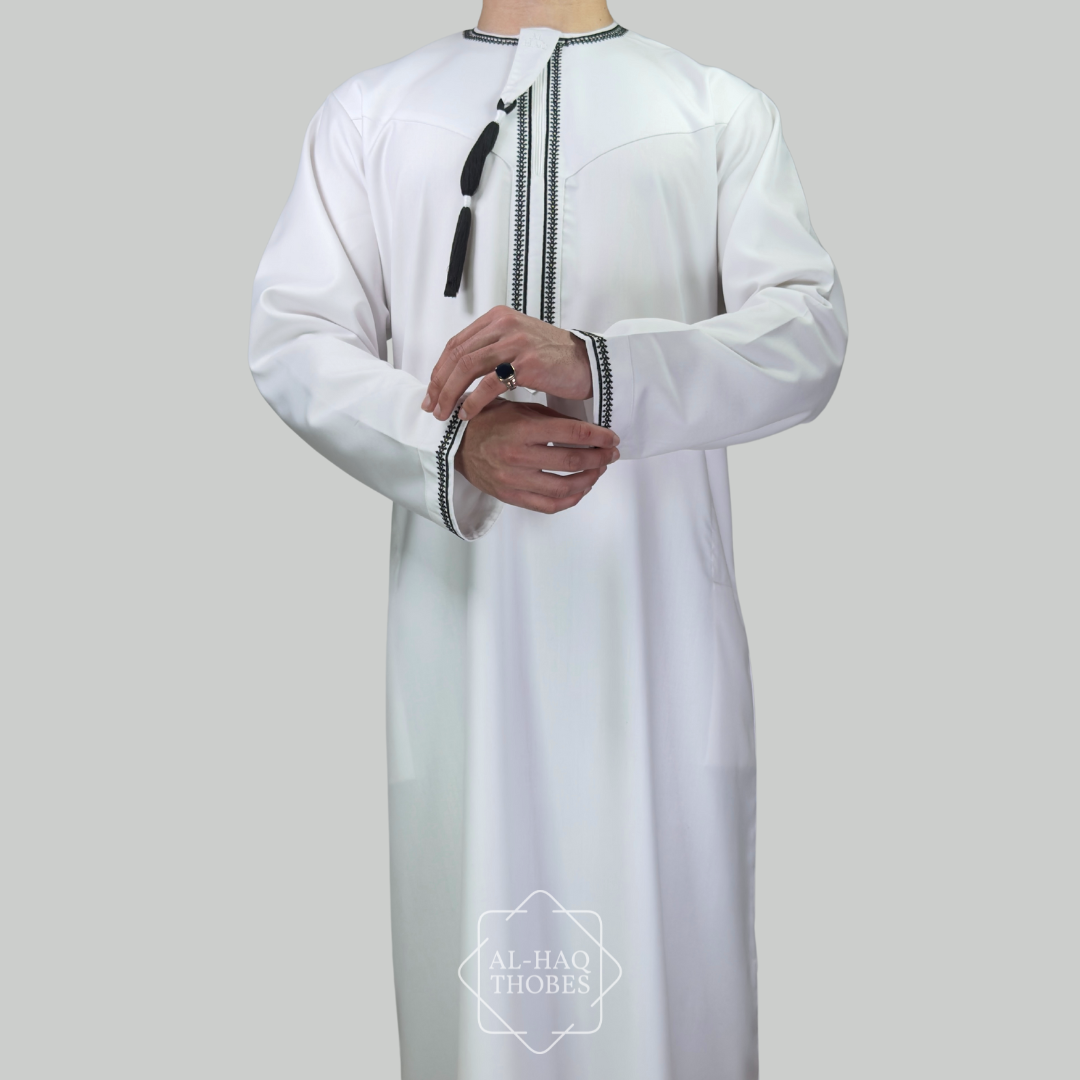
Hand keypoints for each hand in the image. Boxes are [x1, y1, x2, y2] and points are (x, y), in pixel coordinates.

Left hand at [422, 306, 591, 421]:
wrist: (588, 364)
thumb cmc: (553, 360)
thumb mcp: (516, 345)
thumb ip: (490, 351)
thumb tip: (456, 374)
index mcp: (497, 318)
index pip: (456, 344)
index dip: (439, 370)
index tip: (431, 392)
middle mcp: (504, 325)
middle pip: (457, 355)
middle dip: (439, 384)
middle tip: (431, 407)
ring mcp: (515, 342)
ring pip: (467, 367)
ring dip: (451, 394)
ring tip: (444, 414)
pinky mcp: (527, 362)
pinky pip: (489, 383)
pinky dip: (474, 400)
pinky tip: (467, 414)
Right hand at [455, 399, 619, 513]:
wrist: (455, 445)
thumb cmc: (489, 422)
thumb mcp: (520, 409)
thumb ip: (553, 419)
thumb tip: (590, 431)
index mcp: (522, 428)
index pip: (572, 433)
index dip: (599, 437)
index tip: (613, 439)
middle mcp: (517, 455)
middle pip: (572, 460)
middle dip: (599, 458)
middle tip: (611, 455)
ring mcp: (513, 479)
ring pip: (564, 486)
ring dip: (589, 479)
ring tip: (598, 471)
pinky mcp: (510, 496)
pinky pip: (548, 505)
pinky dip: (570, 499)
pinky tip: (580, 489)